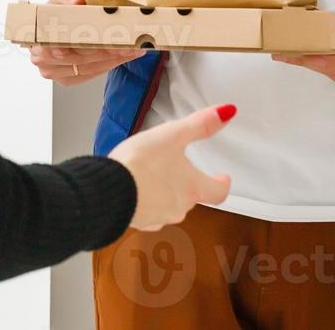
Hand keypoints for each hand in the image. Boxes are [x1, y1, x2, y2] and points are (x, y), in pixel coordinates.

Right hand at [28, 0, 146, 84]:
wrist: (64, 21)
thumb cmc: (62, 8)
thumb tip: (76, 0)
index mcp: (35, 34)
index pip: (58, 41)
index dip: (81, 41)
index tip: (104, 39)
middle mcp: (39, 56)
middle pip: (77, 56)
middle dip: (106, 49)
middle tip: (130, 42)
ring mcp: (51, 70)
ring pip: (87, 66)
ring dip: (113, 58)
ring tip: (134, 47)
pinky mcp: (65, 78)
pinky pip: (91, 73)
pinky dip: (110, 64)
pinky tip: (126, 54)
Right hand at [108, 104, 234, 230]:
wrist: (107, 190)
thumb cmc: (140, 164)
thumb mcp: (172, 135)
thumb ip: (200, 125)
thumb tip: (227, 112)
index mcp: (192, 187)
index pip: (218, 192)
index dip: (222, 184)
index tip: (223, 178)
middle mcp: (178, 207)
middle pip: (192, 199)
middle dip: (189, 185)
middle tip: (182, 171)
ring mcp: (157, 217)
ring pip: (169, 207)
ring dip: (166, 194)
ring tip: (156, 178)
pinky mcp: (137, 221)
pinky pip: (148, 214)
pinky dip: (146, 203)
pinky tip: (136, 191)